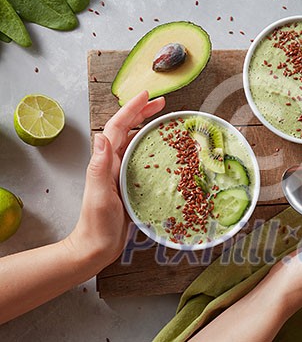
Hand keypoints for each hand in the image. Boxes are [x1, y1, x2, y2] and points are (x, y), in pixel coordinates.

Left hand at [65, 91, 164, 265]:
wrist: (96, 247)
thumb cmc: (97, 223)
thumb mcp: (98, 194)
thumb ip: (99, 167)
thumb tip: (100, 136)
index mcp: (106, 161)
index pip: (118, 127)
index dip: (132, 109)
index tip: (147, 95)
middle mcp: (114, 163)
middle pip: (128, 130)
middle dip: (142, 112)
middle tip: (162, 103)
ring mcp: (122, 172)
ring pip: (136, 142)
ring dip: (148, 127)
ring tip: (164, 120)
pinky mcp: (131, 184)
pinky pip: (142, 159)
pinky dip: (152, 148)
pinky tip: (165, 150)